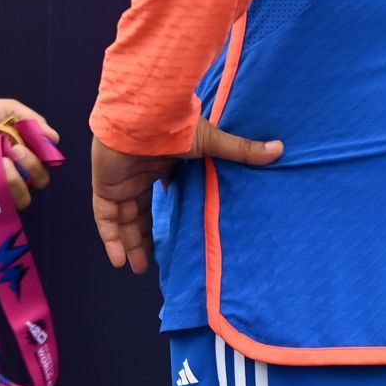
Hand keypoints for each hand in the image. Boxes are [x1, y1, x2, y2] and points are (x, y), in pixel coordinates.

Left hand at [0, 95, 60, 209]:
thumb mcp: (7, 109)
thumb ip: (31, 121)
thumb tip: (55, 138)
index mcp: (18, 163)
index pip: (40, 176)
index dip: (39, 165)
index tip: (27, 147)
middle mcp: (3, 181)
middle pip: (27, 195)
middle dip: (27, 173)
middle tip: (13, 151)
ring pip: (7, 205)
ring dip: (9, 185)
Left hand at [91, 120, 283, 274]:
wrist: (143, 116)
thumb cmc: (176, 127)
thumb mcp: (212, 142)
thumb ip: (242, 151)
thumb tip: (280, 149)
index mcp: (162, 162)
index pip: (162, 194)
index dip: (167, 216)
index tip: (176, 237)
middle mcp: (139, 173)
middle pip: (140, 212)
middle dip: (144, 238)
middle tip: (152, 264)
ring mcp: (120, 180)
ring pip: (122, 218)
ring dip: (128, 244)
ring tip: (137, 270)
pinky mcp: (105, 185)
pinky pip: (105, 218)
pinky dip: (111, 238)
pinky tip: (119, 260)